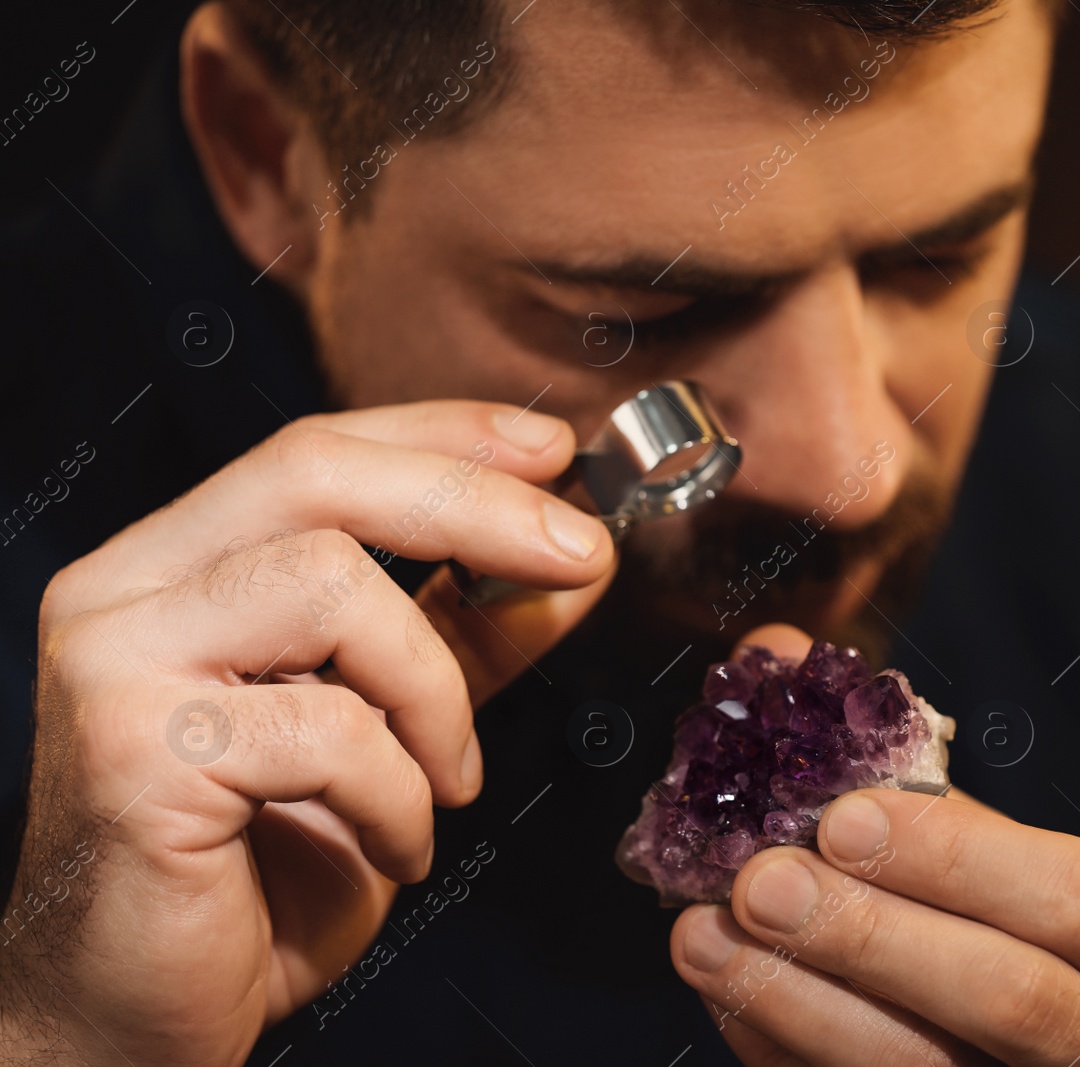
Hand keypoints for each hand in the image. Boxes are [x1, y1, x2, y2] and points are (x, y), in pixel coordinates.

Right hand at [0, 401, 614, 1064]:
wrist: (141, 1015)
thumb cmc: (256, 874)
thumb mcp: (392, 732)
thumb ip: (466, 639)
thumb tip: (574, 565)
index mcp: (175, 566)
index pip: (316, 451)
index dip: (444, 435)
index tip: (553, 450)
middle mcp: (127, 591)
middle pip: (315, 475)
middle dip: (475, 505)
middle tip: (581, 553)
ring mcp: (118, 664)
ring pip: (326, 583)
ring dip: (432, 687)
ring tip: (450, 778)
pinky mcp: (134, 752)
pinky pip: (327, 728)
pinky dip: (399, 791)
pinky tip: (400, 843)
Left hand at [671, 627, 1079, 1065]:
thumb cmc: (1029, 950)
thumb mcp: (1003, 863)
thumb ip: (907, 774)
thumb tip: (775, 653)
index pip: (1078, 902)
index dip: (957, 855)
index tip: (841, 814)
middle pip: (1014, 1001)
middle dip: (873, 937)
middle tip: (760, 881)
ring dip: (804, 1005)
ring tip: (705, 942)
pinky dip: (789, 1053)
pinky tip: (735, 1000)